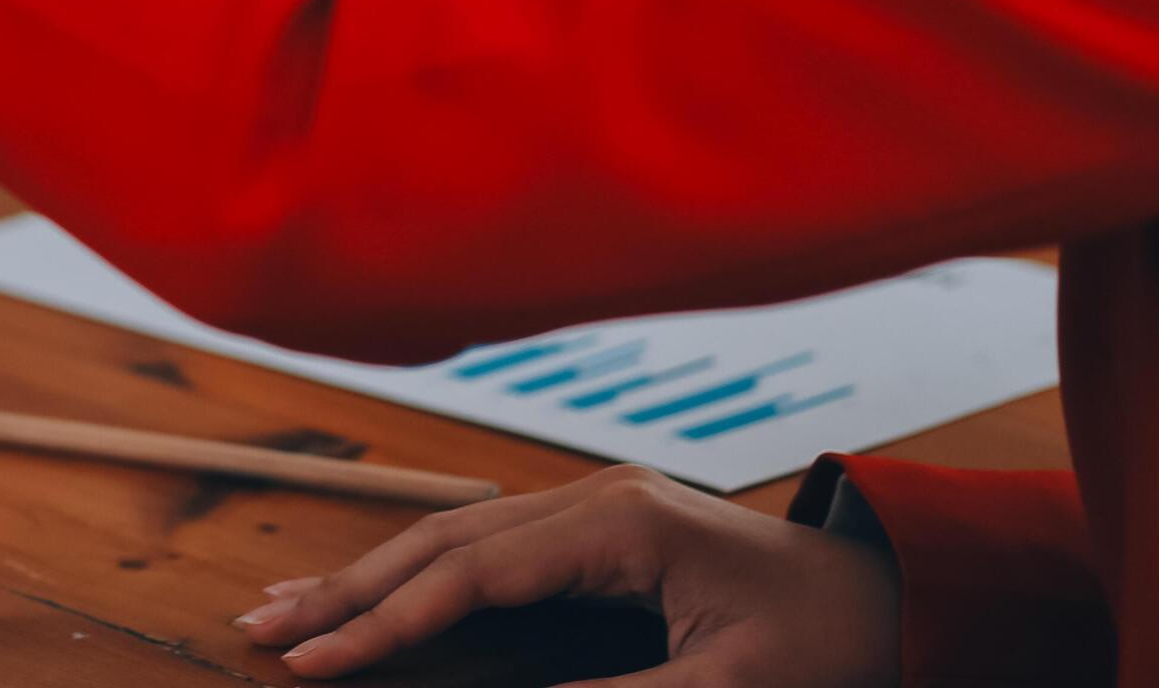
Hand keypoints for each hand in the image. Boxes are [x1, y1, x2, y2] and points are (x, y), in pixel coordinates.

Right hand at [234, 464, 899, 686]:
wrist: (898, 593)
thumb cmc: (830, 642)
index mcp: (622, 522)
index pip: (469, 573)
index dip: (383, 621)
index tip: (310, 660)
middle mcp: (593, 498)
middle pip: (439, 539)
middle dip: (346, 588)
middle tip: (260, 628)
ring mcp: (591, 506)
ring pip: (450, 536)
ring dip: (368, 577)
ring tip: (287, 610)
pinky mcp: (595, 529)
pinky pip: (482, 547)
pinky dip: (416, 575)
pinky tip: (371, 595)